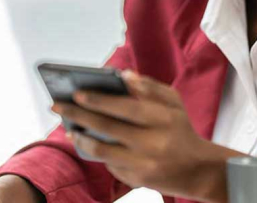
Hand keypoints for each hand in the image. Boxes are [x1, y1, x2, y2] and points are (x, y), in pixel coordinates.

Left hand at [51, 70, 244, 202]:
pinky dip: (97, 152)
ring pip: (102, 150)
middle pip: (108, 128)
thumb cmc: (181, 129)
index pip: (126, 108)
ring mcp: (144, 165)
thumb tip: (122, 75)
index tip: (77, 93)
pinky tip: (86, 142)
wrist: (199, 170)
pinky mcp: (137, 180)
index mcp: (163, 119)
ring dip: (80, 138)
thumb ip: (149, 87)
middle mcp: (153, 143)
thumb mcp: (174, 103)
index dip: (99, 101)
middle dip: (79, 115)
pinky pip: (110, 164)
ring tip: (69, 127)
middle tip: (57, 105)